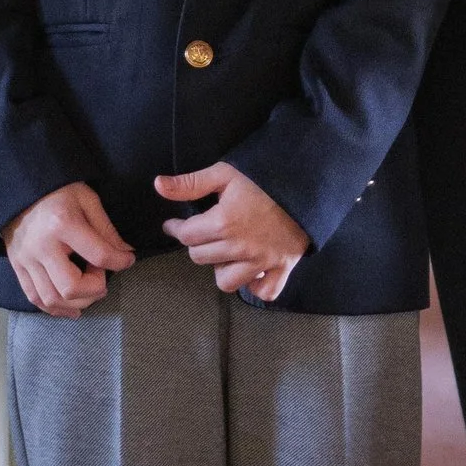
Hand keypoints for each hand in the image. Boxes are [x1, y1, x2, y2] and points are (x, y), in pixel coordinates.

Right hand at [4, 182, 134, 315]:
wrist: (19, 187)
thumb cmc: (57, 191)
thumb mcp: (87, 199)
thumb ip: (106, 229)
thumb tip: (125, 254)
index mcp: (63, 223)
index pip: (99, 255)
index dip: (120, 262)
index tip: (127, 260)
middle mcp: (42, 246)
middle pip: (71, 287)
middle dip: (94, 289)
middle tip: (101, 275)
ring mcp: (26, 259)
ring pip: (52, 298)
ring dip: (77, 303)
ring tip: (89, 292)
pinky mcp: (17, 266)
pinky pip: (34, 297)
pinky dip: (54, 308)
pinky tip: (70, 307)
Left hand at [155, 161, 310, 300]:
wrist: (306, 185)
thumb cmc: (264, 178)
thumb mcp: (225, 173)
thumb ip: (190, 183)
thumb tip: (158, 186)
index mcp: (223, 223)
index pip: (186, 236)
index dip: (177, 228)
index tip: (175, 224)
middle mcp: (240, 247)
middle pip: (200, 258)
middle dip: (198, 245)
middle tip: (206, 232)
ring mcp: (261, 261)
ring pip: (226, 281)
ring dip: (222, 268)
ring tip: (227, 252)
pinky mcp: (281, 268)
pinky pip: (263, 291)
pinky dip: (255, 285)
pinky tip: (251, 271)